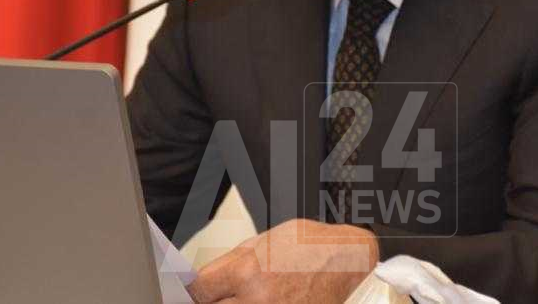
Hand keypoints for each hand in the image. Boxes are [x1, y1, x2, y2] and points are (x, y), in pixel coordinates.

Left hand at [187, 219, 378, 302]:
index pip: (198, 292)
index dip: (188, 293)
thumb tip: (201, 282)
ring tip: (234, 300)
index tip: (187, 294)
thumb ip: (230, 263)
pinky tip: (253, 303)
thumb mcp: (264, 240)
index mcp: (249, 271)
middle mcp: (258, 300)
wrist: (350, 262)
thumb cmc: (311, 247)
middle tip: (213, 298)